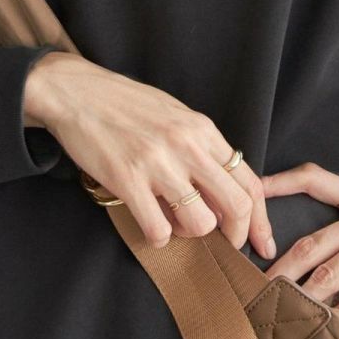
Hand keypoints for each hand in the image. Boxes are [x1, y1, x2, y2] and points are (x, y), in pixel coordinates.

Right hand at [23, 49, 275, 256]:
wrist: (78, 92)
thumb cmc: (126, 105)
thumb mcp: (175, 115)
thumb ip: (201, 146)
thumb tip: (223, 185)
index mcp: (203, 129)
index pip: (249, 181)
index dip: (260, 219)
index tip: (260, 241)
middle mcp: (187, 145)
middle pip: (236, 205)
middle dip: (236, 236)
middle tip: (225, 246)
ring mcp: (158, 163)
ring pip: (200, 222)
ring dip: (190, 234)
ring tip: (174, 223)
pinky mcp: (127, 179)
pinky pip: (158, 228)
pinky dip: (157, 237)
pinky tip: (148, 225)